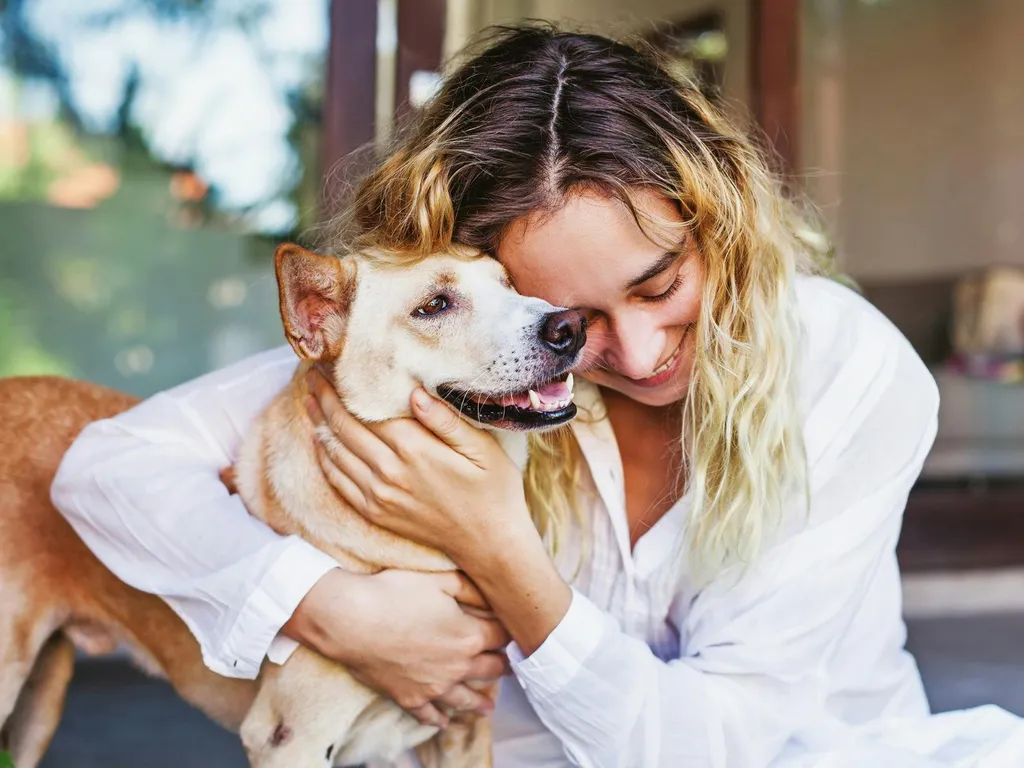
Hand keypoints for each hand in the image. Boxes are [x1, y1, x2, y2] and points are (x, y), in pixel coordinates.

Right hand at [283, 568, 509, 726]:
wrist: (352, 621)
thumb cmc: (394, 594)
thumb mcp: (438, 580)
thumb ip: (469, 588)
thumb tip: (490, 593)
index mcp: (470, 635)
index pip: (502, 636)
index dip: (509, 632)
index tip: (512, 631)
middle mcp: (458, 666)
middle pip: (491, 668)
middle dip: (502, 666)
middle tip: (508, 666)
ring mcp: (434, 687)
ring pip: (466, 698)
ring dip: (480, 702)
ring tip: (489, 707)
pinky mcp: (410, 698)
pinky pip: (430, 715)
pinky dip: (440, 719)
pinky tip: (445, 721)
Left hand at [305, 369, 534, 565]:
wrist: (489, 544)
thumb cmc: (493, 491)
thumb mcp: (483, 449)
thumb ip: (446, 420)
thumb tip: (414, 391)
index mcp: (415, 450)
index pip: (366, 410)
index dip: (344, 387)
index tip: (332, 366)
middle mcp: (390, 472)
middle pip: (344, 427)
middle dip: (325, 399)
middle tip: (312, 375)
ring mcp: (379, 496)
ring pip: (336, 453)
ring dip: (319, 424)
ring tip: (309, 400)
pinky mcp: (376, 513)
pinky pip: (338, 482)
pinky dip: (325, 458)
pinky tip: (321, 442)